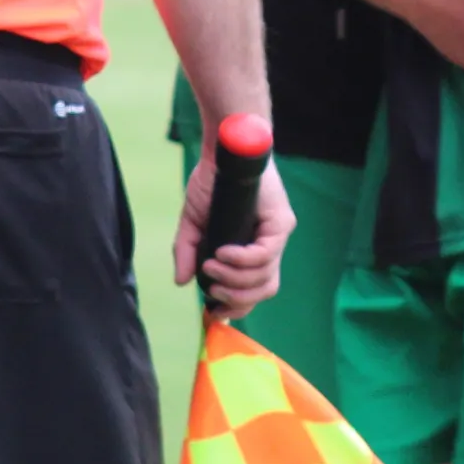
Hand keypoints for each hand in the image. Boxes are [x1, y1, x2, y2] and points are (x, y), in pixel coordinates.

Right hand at [172, 153, 292, 319]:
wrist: (222, 151)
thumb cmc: (211, 183)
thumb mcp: (192, 222)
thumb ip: (188, 252)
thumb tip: (181, 282)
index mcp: (252, 249)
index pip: (254, 290)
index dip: (237, 307)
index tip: (213, 312)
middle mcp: (269, 245)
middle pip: (265, 290)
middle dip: (238, 300)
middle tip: (212, 292)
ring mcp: (277, 234)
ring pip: (266, 276)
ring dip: (236, 279)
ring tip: (211, 266)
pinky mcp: (281, 222)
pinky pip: (265, 253)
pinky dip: (242, 259)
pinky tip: (223, 253)